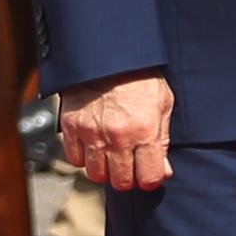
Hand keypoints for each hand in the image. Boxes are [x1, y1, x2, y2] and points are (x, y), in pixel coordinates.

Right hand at [60, 72, 174, 193]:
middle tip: (130, 165)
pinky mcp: (71, 126)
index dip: (150, 179)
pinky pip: (74, 159)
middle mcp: (117, 135)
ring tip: (111, 155)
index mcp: (144, 130)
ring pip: (96, 175)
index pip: (148, 178)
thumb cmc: (140, 76)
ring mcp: (92, 132)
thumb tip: (163, 171)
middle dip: (128, 177)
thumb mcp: (162, 103)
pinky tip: (93, 145)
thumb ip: (163, 140)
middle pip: (121, 181)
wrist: (108, 53)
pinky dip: (83, 157)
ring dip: (105, 169)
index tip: (148, 173)